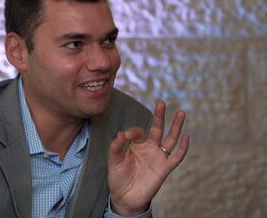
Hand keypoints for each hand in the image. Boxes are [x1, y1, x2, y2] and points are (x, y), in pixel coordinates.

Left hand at [107, 100, 189, 215]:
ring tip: (181, 112)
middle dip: (159, 116)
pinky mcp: (164, 168)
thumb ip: (117, 146)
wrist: (125, 197)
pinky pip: (176, 157)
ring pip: (170, 139)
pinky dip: (183, 148)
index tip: (126, 137)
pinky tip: (186, 136)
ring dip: (176, 126)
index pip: (139, 131)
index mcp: (137, 145)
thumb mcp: (114, 160)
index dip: (133, 132)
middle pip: (157, 128)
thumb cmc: (118, 177)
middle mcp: (149, 148)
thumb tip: (121, 133)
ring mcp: (158, 157)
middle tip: (161, 102)